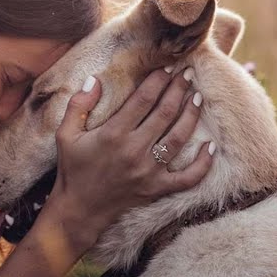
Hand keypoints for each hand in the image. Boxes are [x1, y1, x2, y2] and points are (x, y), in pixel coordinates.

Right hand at [46, 67, 214, 251]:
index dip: (158, 80)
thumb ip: (78, 105)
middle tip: (187, 74)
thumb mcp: (65, 134)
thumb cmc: (72, 169)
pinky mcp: (157, 188)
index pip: (143, 99)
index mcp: (113, 134)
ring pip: (179, 137)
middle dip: (178, 90)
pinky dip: (203, 163)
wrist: (79, 209)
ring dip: (191, 115)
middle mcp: (134, 150)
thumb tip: (95, 79)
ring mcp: (149, 171)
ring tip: (197, 98)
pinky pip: (188, 177)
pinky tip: (211, 146)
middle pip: (165, 113)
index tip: (167, 67)